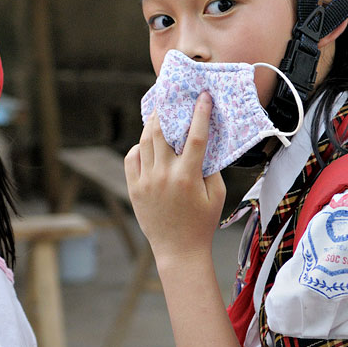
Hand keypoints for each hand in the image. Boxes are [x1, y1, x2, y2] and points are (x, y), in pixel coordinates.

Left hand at [124, 92, 225, 265]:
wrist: (178, 250)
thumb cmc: (202, 223)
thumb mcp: (216, 195)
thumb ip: (210, 168)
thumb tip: (204, 142)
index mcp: (188, 176)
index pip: (195, 137)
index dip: (200, 113)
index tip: (203, 96)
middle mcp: (164, 175)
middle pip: (161, 132)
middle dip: (165, 110)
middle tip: (169, 97)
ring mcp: (146, 180)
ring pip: (145, 142)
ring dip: (151, 124)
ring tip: (157, 113)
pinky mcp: (134, 187)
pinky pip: (131, 158)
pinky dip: (138, 147)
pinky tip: (146, 144)